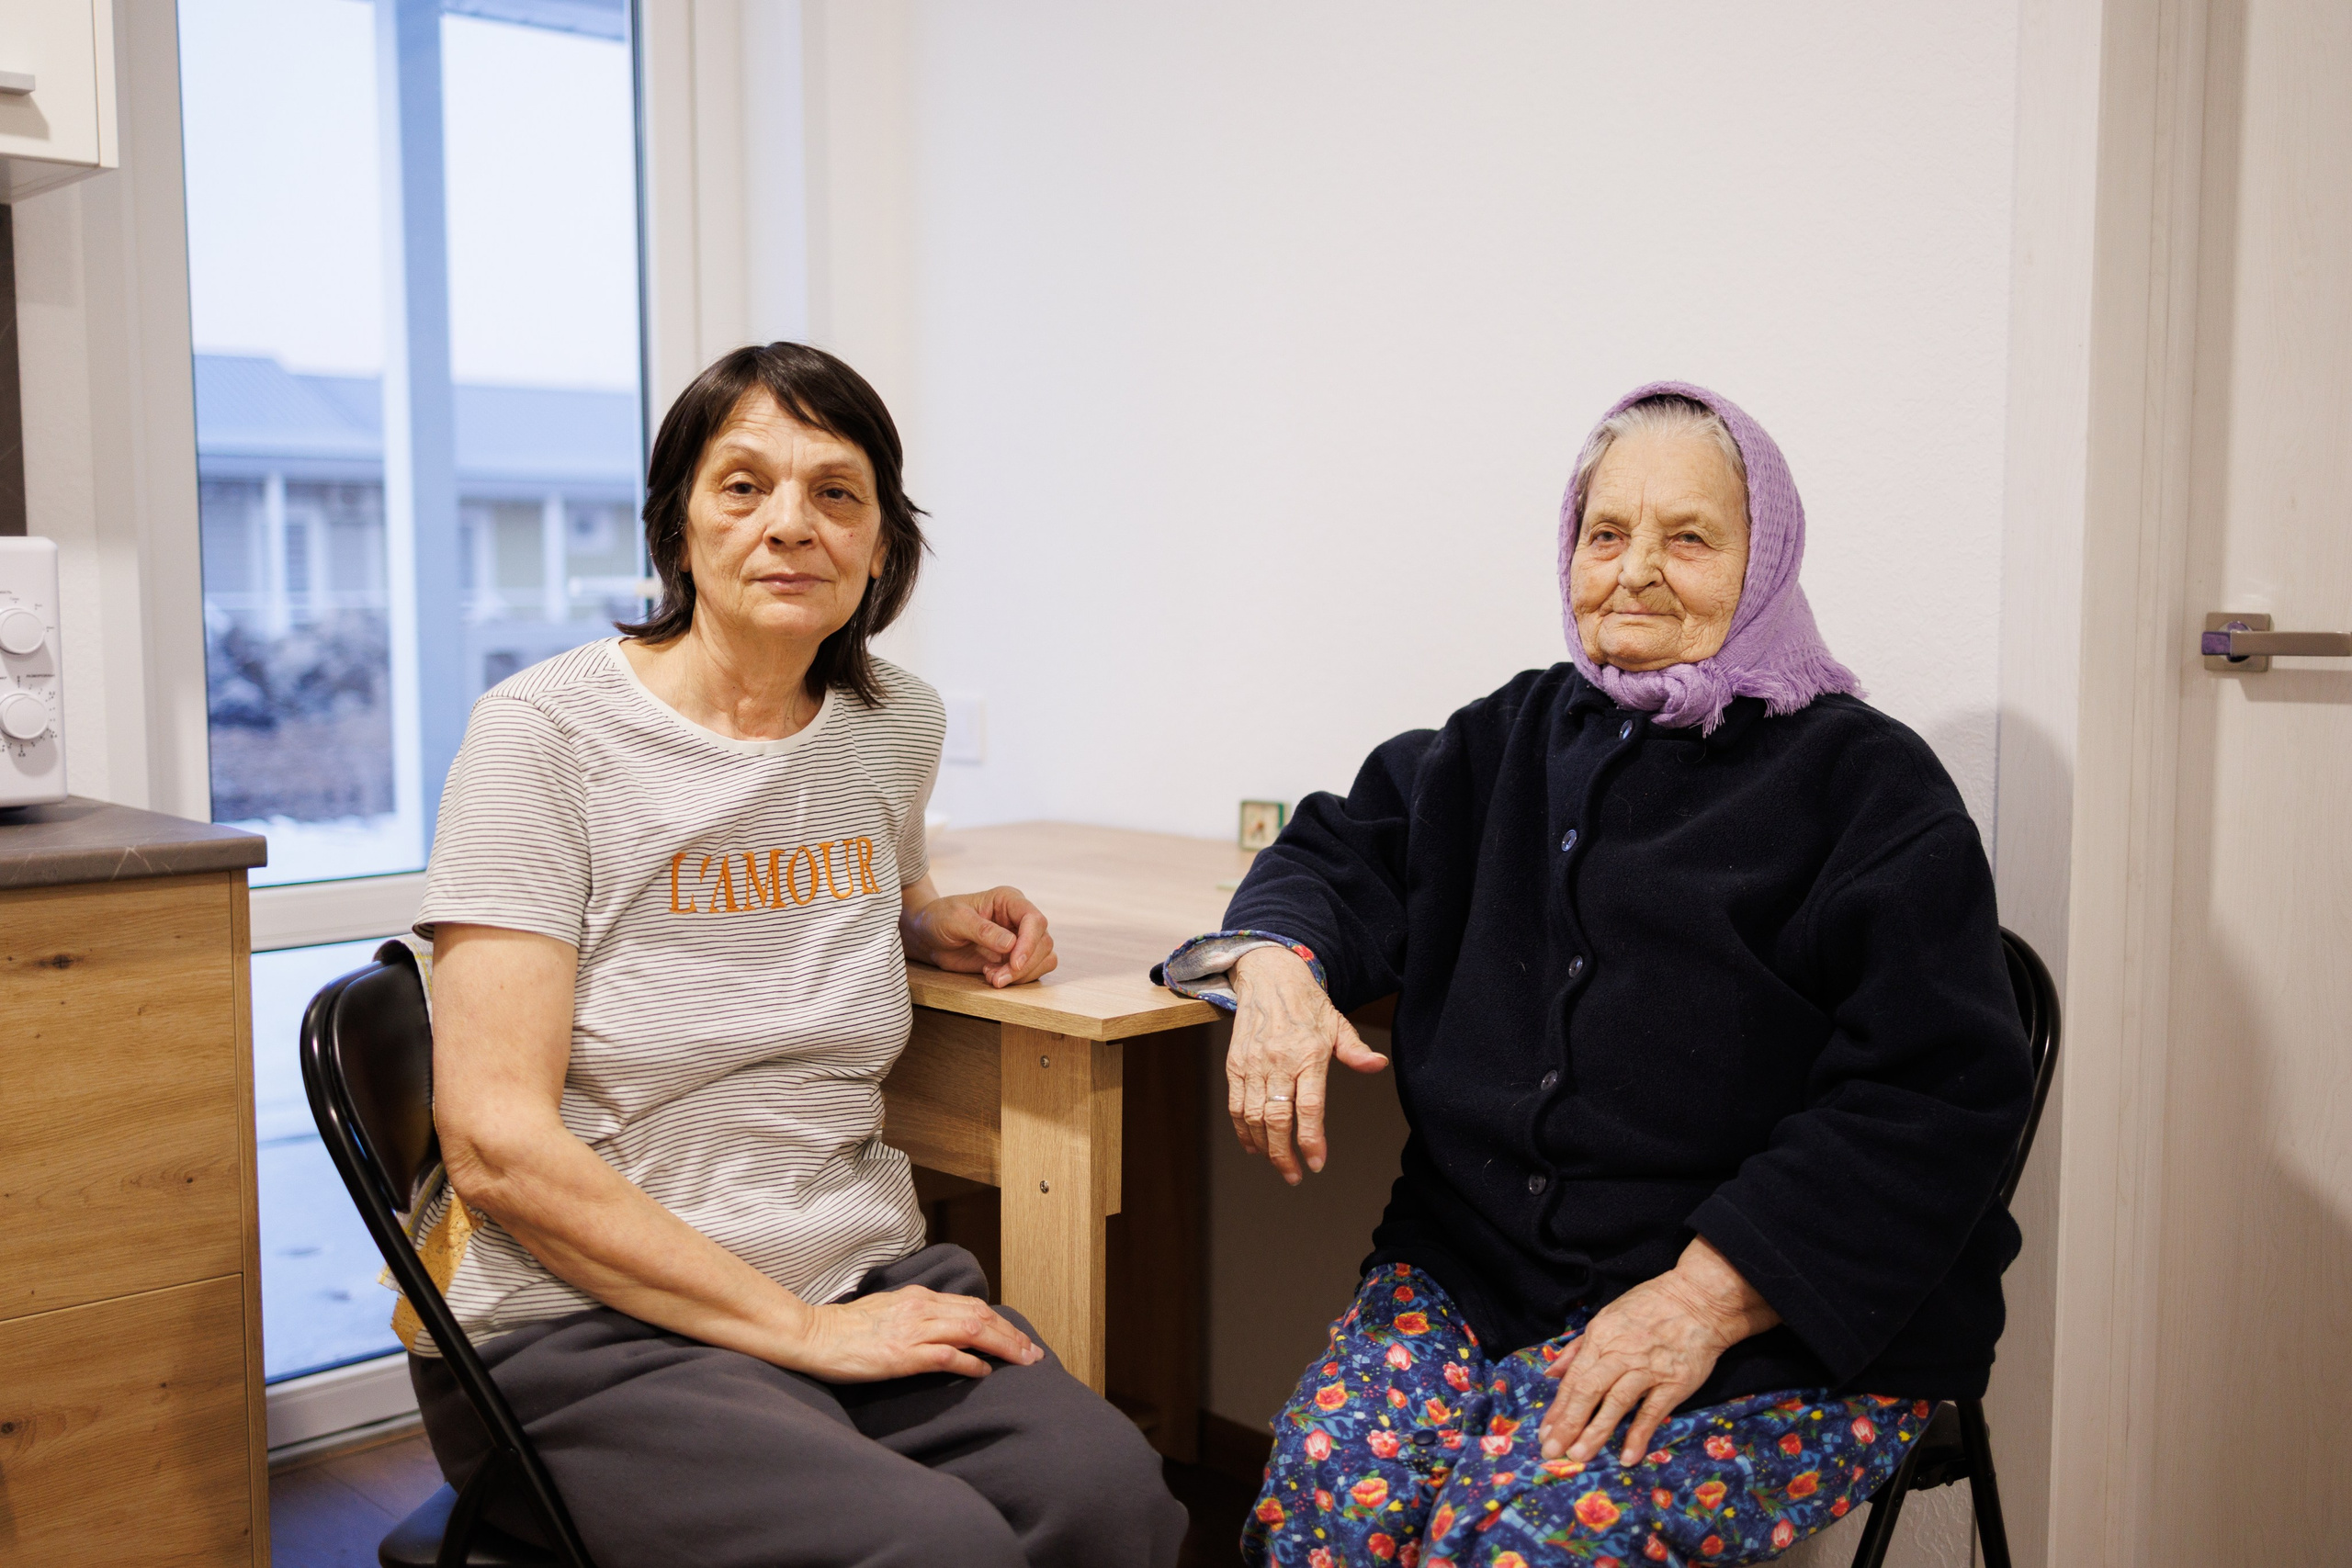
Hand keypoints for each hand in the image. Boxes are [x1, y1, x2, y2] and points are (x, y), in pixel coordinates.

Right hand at [784, 1284, 1043, 1380]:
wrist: (813, 1335)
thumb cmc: (847, 1329)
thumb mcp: (889, 1312)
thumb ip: (918, 1316)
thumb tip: (946, 1327)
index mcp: (918, 1298)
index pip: (972, 1305)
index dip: (1001, 1323)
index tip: (1020, 1339)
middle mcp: (920, 1308)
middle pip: (980, 1315)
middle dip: (1011, 1335)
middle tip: (1033, 1354)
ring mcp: (912, 1331)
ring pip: (971, 1331)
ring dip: (1002, 1346)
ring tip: (1021, 1362)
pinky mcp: (901, 1355)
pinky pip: (945, 1356)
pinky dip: (969, 1363)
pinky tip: (983, 1373)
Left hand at [902, 884, 1056, 987]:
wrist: (928, 935)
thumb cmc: (939, 918)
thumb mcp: (955, 920)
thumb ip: (982, 931)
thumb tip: (1011, 944)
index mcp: (1009, 900)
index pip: (1035, 920)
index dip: (1029, 943)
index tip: (1014, 963)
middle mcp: (1019, 918)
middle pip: (1043, 942)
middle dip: (1023, 965)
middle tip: (996, 978)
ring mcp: (1020, 939)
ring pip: (1044, 958)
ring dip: (1021, 975)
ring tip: (993, 978)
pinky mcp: (1015, 958)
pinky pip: (1032, 971)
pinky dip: (1017, 980)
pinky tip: (993, 977)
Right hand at [1226, 945, 1388, 1184]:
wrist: (1267, 975)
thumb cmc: (1307, 1003)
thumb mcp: (1337, 1022)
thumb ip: (1355, 1051)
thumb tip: (1378, 1066)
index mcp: (1309, 1054)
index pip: (1310, 1107)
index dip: (1311, 1140)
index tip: (1316, 1163)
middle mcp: (1279, 1061)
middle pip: (1278, 1119)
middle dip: (1284, 1154)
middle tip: (1294, 1175)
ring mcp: (1253, 1064)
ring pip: (1254, 1116)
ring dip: (1264, 1146)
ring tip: (1277, 1163)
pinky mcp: (1235, 1064)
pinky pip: (1236, 1104)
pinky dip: (1243, 1129)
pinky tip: (1253, 1144)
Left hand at [1538, 1238, 1780, 1464]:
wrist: (1699, 1300)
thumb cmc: (1650, 1307)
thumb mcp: (1608, 1317)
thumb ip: (1579, 1347)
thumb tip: (1552, 1373)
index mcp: (1601, 1337)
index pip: (1574, 1378)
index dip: (1558, 1408)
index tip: (1545, 1433)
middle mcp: (1620, 1354)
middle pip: (1588, 1392)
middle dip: (1568, 1424)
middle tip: (1552, 1451)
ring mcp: (1648, 1369)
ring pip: (1616, 1403)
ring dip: (1596, 1432)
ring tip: (1579, 1457)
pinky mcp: (1674, 1383)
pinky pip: (1653, 1412)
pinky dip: (1640, 1434)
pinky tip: (1628, 1456)